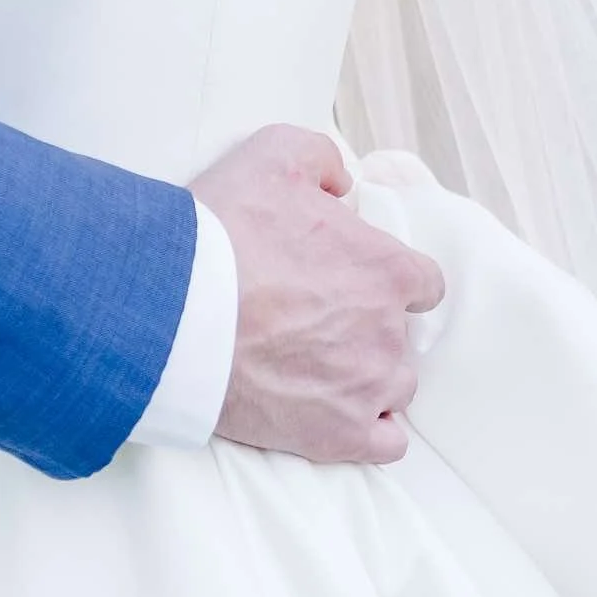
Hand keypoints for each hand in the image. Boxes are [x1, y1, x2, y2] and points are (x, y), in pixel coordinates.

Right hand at [194, 124, 445, 463]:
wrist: (174, 308)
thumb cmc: (224, 230)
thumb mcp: (274, 154)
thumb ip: (323, 159)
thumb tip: (343, 182)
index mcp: (386, 268)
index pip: (421, 281)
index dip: (384, 277)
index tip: (347, 277)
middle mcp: (389, 331)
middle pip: (400, 334)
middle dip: (364, 325)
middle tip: (308, 316)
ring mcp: (368, 388)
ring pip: (395, 386)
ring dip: (364, 375)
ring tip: (311, 363)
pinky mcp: (340, 435)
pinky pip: (386, 442)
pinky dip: (367, 429)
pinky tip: (335, 411)